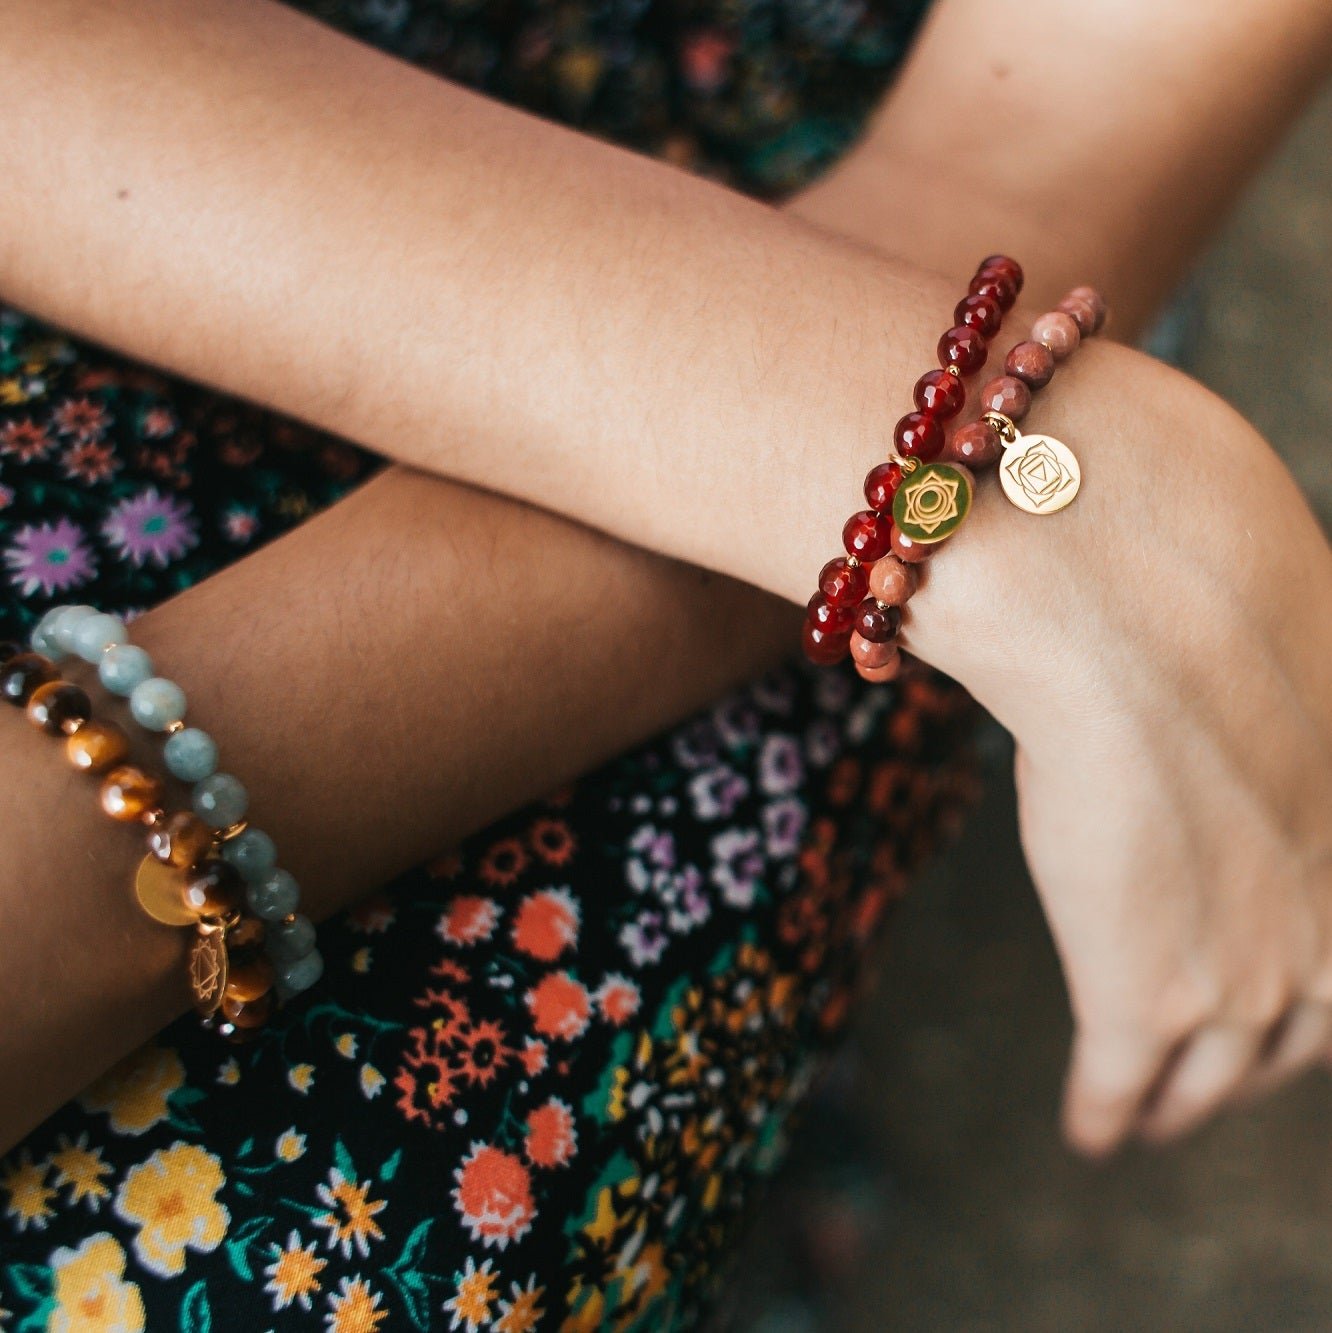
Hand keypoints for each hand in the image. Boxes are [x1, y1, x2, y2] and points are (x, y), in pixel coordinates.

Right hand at [907, 341, 1331, 1152]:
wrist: (1144, 612)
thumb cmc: (1206, 592)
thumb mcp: (1289, 647)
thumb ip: (1276, 695)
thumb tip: (1221, 657)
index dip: (1315, 1002)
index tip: (1289, 1016)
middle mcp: (1331, 925)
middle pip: (1296, 1037)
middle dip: (1253, 1066)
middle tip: (1213, 1079)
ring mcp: (1243, 970)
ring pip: (1213, 1074)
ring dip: (1180, 1100)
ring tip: (1151, 1117)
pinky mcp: (1143, 991)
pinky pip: (1119, 1083)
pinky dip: (1106, 1113)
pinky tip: (1089, 1134)